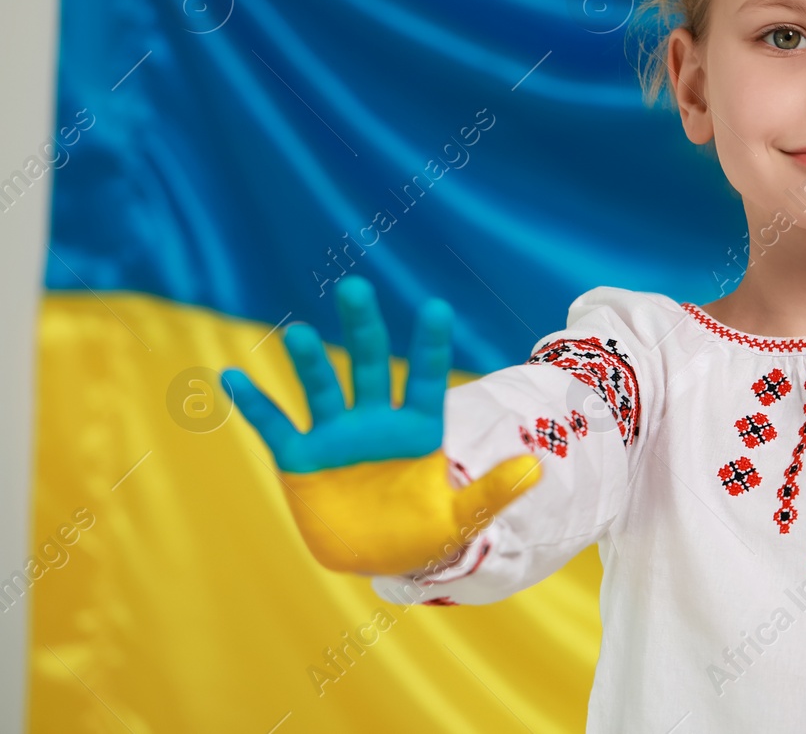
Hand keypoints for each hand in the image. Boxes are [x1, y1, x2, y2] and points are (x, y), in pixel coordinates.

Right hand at [219, 276, 540, 574]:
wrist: (380, 557)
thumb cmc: (425, 530)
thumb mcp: (463, 516)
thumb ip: (494, 492)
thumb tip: (537, 466)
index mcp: (419, 428)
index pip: (427, 378)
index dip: (429, 346)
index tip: (435, 307)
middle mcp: (375, 422)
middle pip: (370, 366)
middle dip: (364, 329)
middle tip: (355, 287)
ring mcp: (336, 438)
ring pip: (323, 390)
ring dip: (310, 364)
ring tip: (300, 334)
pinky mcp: (300, 461)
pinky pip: (275, 427)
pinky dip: (253, 405)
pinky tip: (229, 378)